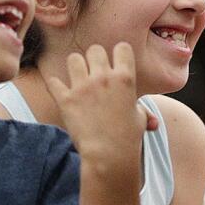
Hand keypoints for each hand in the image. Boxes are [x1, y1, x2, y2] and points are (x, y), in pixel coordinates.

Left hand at [48, 43, 152, 175]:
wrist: (109, 156)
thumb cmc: (128, 139)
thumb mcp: (139, 119)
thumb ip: (140, 110)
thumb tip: (151, 120)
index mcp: (125, 78)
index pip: (121, 47)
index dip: (118, 54)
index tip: (116, 64)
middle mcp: (103, 78)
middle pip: (95, 50)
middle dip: (95, 59)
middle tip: (94, 73)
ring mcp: (82, 87)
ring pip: (73, 59)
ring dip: (75, 67)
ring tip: (77, 79)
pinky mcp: (65, 99)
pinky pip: (53, 81)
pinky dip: (55, 84)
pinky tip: (60, 90)